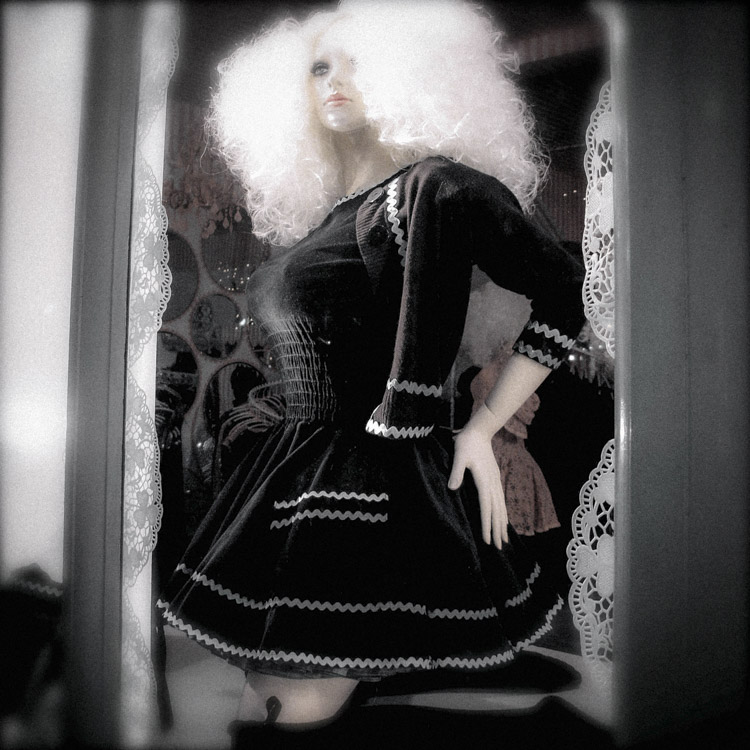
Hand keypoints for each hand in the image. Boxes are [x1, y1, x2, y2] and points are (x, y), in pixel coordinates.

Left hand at [448, 425, 508, 548]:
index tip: (487, 540)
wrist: (479, 431)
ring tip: (504, 538)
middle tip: (499, 547)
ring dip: (502, 523)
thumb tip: (452, 488)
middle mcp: (492, 483)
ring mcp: (495, 481)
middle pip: (496, 511)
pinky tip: (502, 519)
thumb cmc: (466, 443)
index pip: (486, 508)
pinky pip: (500, 500)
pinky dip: (502, 512)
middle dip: (497, 530)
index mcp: (484, 481)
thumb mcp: (459, 455)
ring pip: (500, 507)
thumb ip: (456, 472)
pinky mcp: (494, 478)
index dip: (487, 525)